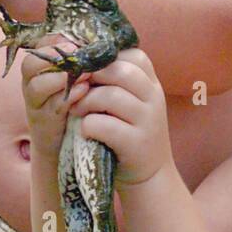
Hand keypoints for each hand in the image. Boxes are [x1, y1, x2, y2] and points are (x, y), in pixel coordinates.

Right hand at [20, 42, 90, 156]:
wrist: (63, 139)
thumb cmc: (73, 100)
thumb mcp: (74, 77)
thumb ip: (79, 60)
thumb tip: (94, 40)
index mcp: (38, 68)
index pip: (39, 47)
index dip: (54, 41)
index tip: (74, 40)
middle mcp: (31, 83)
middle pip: (30, 64)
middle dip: (53, 56)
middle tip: (75, 52)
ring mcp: (35, 103)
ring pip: (37, 86)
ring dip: (60, 77)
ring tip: (84, 73)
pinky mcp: (44, 122)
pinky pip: (53, 106)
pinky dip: (68, 97)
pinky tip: (84, 90)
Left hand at [66, 49, 175, 189]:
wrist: (148, 176)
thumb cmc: (129, 132)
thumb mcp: (130, 102)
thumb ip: (115, 81)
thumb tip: (81, 58)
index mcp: (152, 83)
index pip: (132, 54)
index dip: (105, 58)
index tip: (87, 69)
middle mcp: (154, 98)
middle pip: (120, 71)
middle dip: (91, 76)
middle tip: (76, 87)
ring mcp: (148, 121)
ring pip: (111, 96)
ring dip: (86, 101)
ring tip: (76, 110)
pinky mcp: (136, 144)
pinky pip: (104, 125)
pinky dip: (88, 125)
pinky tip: (85, 130)